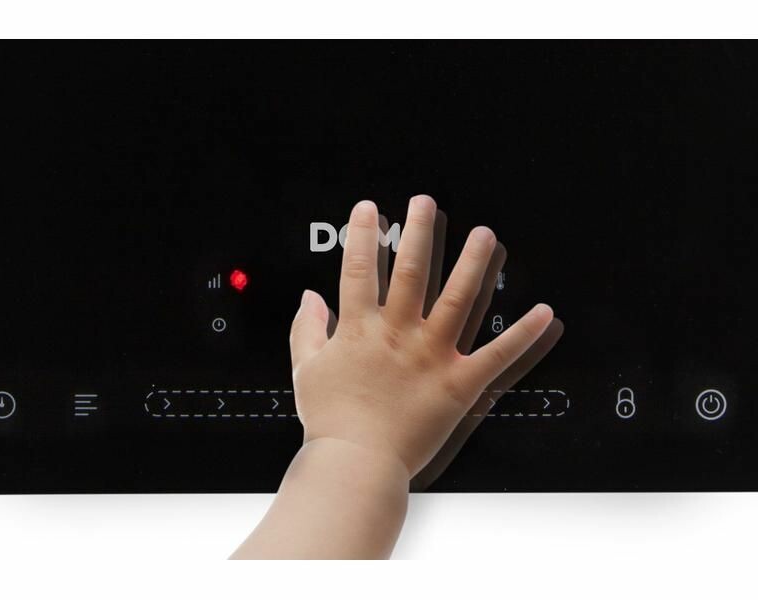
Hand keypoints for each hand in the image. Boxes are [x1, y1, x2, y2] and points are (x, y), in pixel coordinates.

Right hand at [290, 195, 554, 475]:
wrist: (355, 463)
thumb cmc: (330, 420)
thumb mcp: (306, 369)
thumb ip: (305, 329)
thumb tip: (308, 298)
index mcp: (360, 329)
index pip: (361, 268)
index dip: (364, 234)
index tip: (370, 210)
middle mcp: (398, 335)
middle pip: (412, 272)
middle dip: (419, 232)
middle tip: (427, 203)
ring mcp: (431, 356)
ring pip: (458, 300)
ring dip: (473, 263)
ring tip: (483, 235)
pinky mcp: (458, 384)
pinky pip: (496, 355)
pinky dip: (523, 334)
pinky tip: (544, 312)